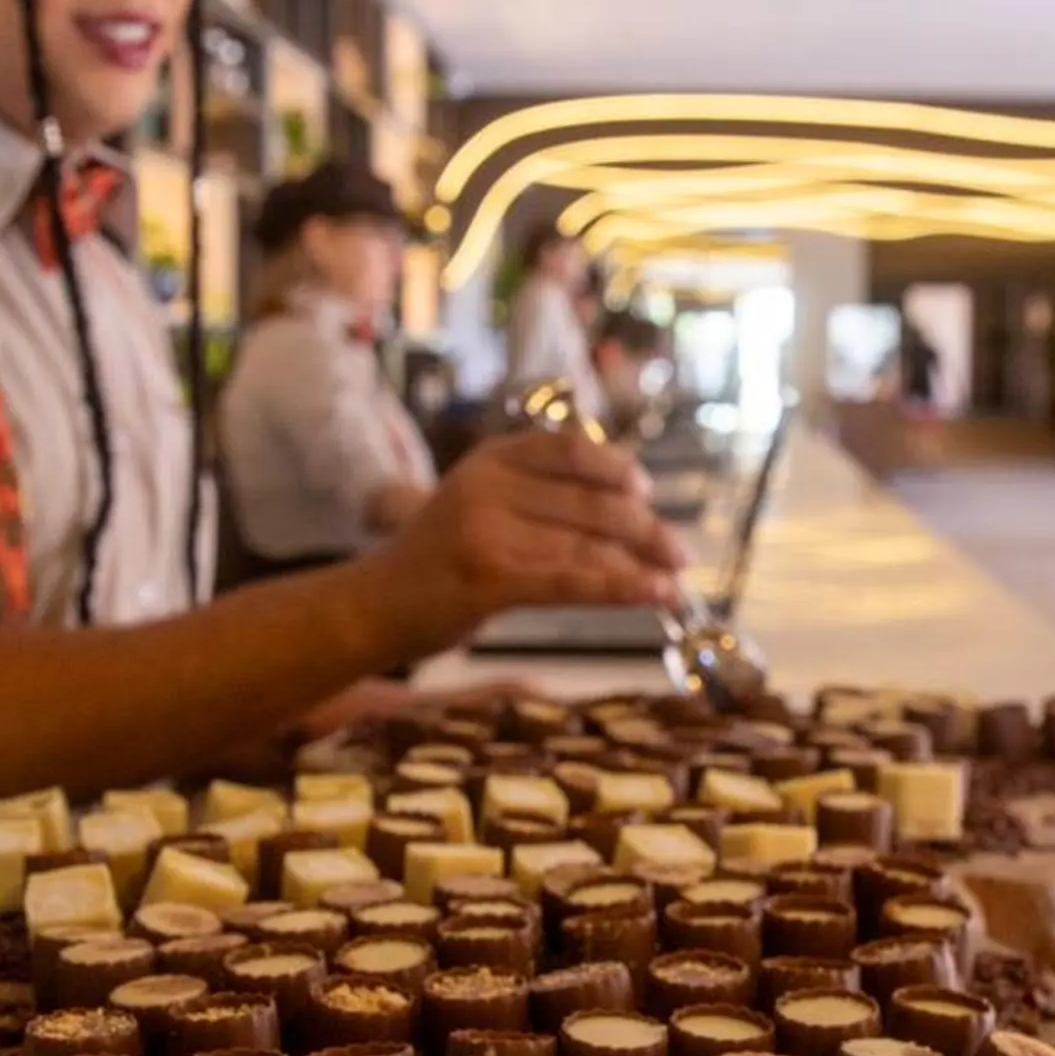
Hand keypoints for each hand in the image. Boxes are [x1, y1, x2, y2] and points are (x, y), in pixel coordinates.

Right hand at [372, 431, 685, 656]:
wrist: (373, 606)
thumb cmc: (439, 562)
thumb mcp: (480, 504)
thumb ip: (538, 496)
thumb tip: (628, 508)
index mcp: (489, 459)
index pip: (567, 449)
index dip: (614, 466)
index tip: (645, 490)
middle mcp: (487, 485)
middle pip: (588, 501)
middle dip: (644, 528)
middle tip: (680, 552)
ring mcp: (486, 530)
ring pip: (586, 544)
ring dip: (642, 564)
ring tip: (678, 582)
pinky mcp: (490, 578)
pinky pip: (572, 580)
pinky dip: (623, 588)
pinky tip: (656, 596)